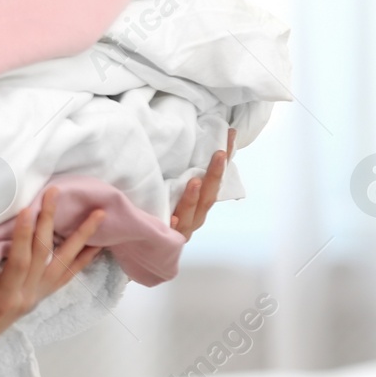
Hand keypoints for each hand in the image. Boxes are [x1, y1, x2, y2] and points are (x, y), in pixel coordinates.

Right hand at [0, 186, 105, 376]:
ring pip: (64, 263)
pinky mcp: (39, 295)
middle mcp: (27, 296)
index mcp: (5, 298)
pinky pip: (66, 275)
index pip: (18, 263)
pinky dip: (82, 258)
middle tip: (56, 193)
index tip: (27, 209)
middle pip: (43, 255)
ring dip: (81, 238)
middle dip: (50, 222)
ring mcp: (36, 295)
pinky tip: (96, 244)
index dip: (22, 237)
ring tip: (99, 216)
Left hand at [170, 127, 235, 241]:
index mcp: (200, 201)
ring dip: (193, 198)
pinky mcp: (167, 238)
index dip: (224, 158)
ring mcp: (183, 228)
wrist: (145, 242)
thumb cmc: (161, 208)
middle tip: (219, 153)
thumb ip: (181, 169)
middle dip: (215, 175)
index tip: (229, 134)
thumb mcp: (172, 186)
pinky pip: (170, 232)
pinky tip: (173, 217)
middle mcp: (196, 215)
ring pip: (191, 214)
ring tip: (195, 182)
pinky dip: (173, 224)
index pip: (215, 178)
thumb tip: (185, 136)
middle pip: (208, 196)